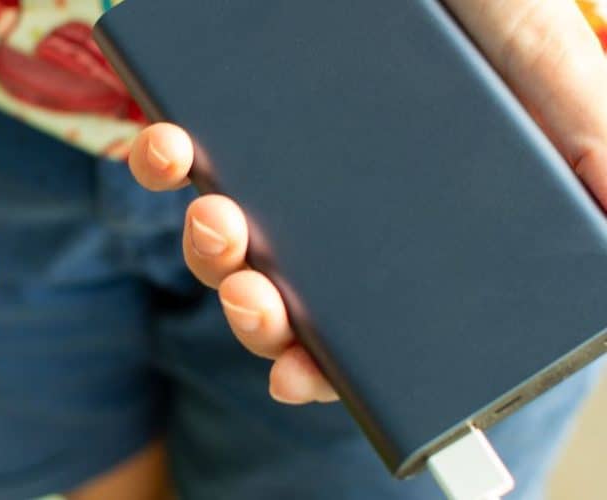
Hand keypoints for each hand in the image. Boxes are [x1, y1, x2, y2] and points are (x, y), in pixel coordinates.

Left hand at [128, 0, 606, 404]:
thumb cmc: (485, 2)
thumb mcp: (545, 66)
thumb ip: (585, 139)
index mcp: (399, 231)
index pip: (358, 331)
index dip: (324, 370)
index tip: (296, 378)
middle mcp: (332, 211)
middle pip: (277, 302)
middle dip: (253, 316)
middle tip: (252, 295)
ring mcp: (272, 169)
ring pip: (219, 242)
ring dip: (207, 249)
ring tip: (216, 214)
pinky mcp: (222, 117)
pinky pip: (172, 159)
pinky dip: (159, 164)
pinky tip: (164, 147)